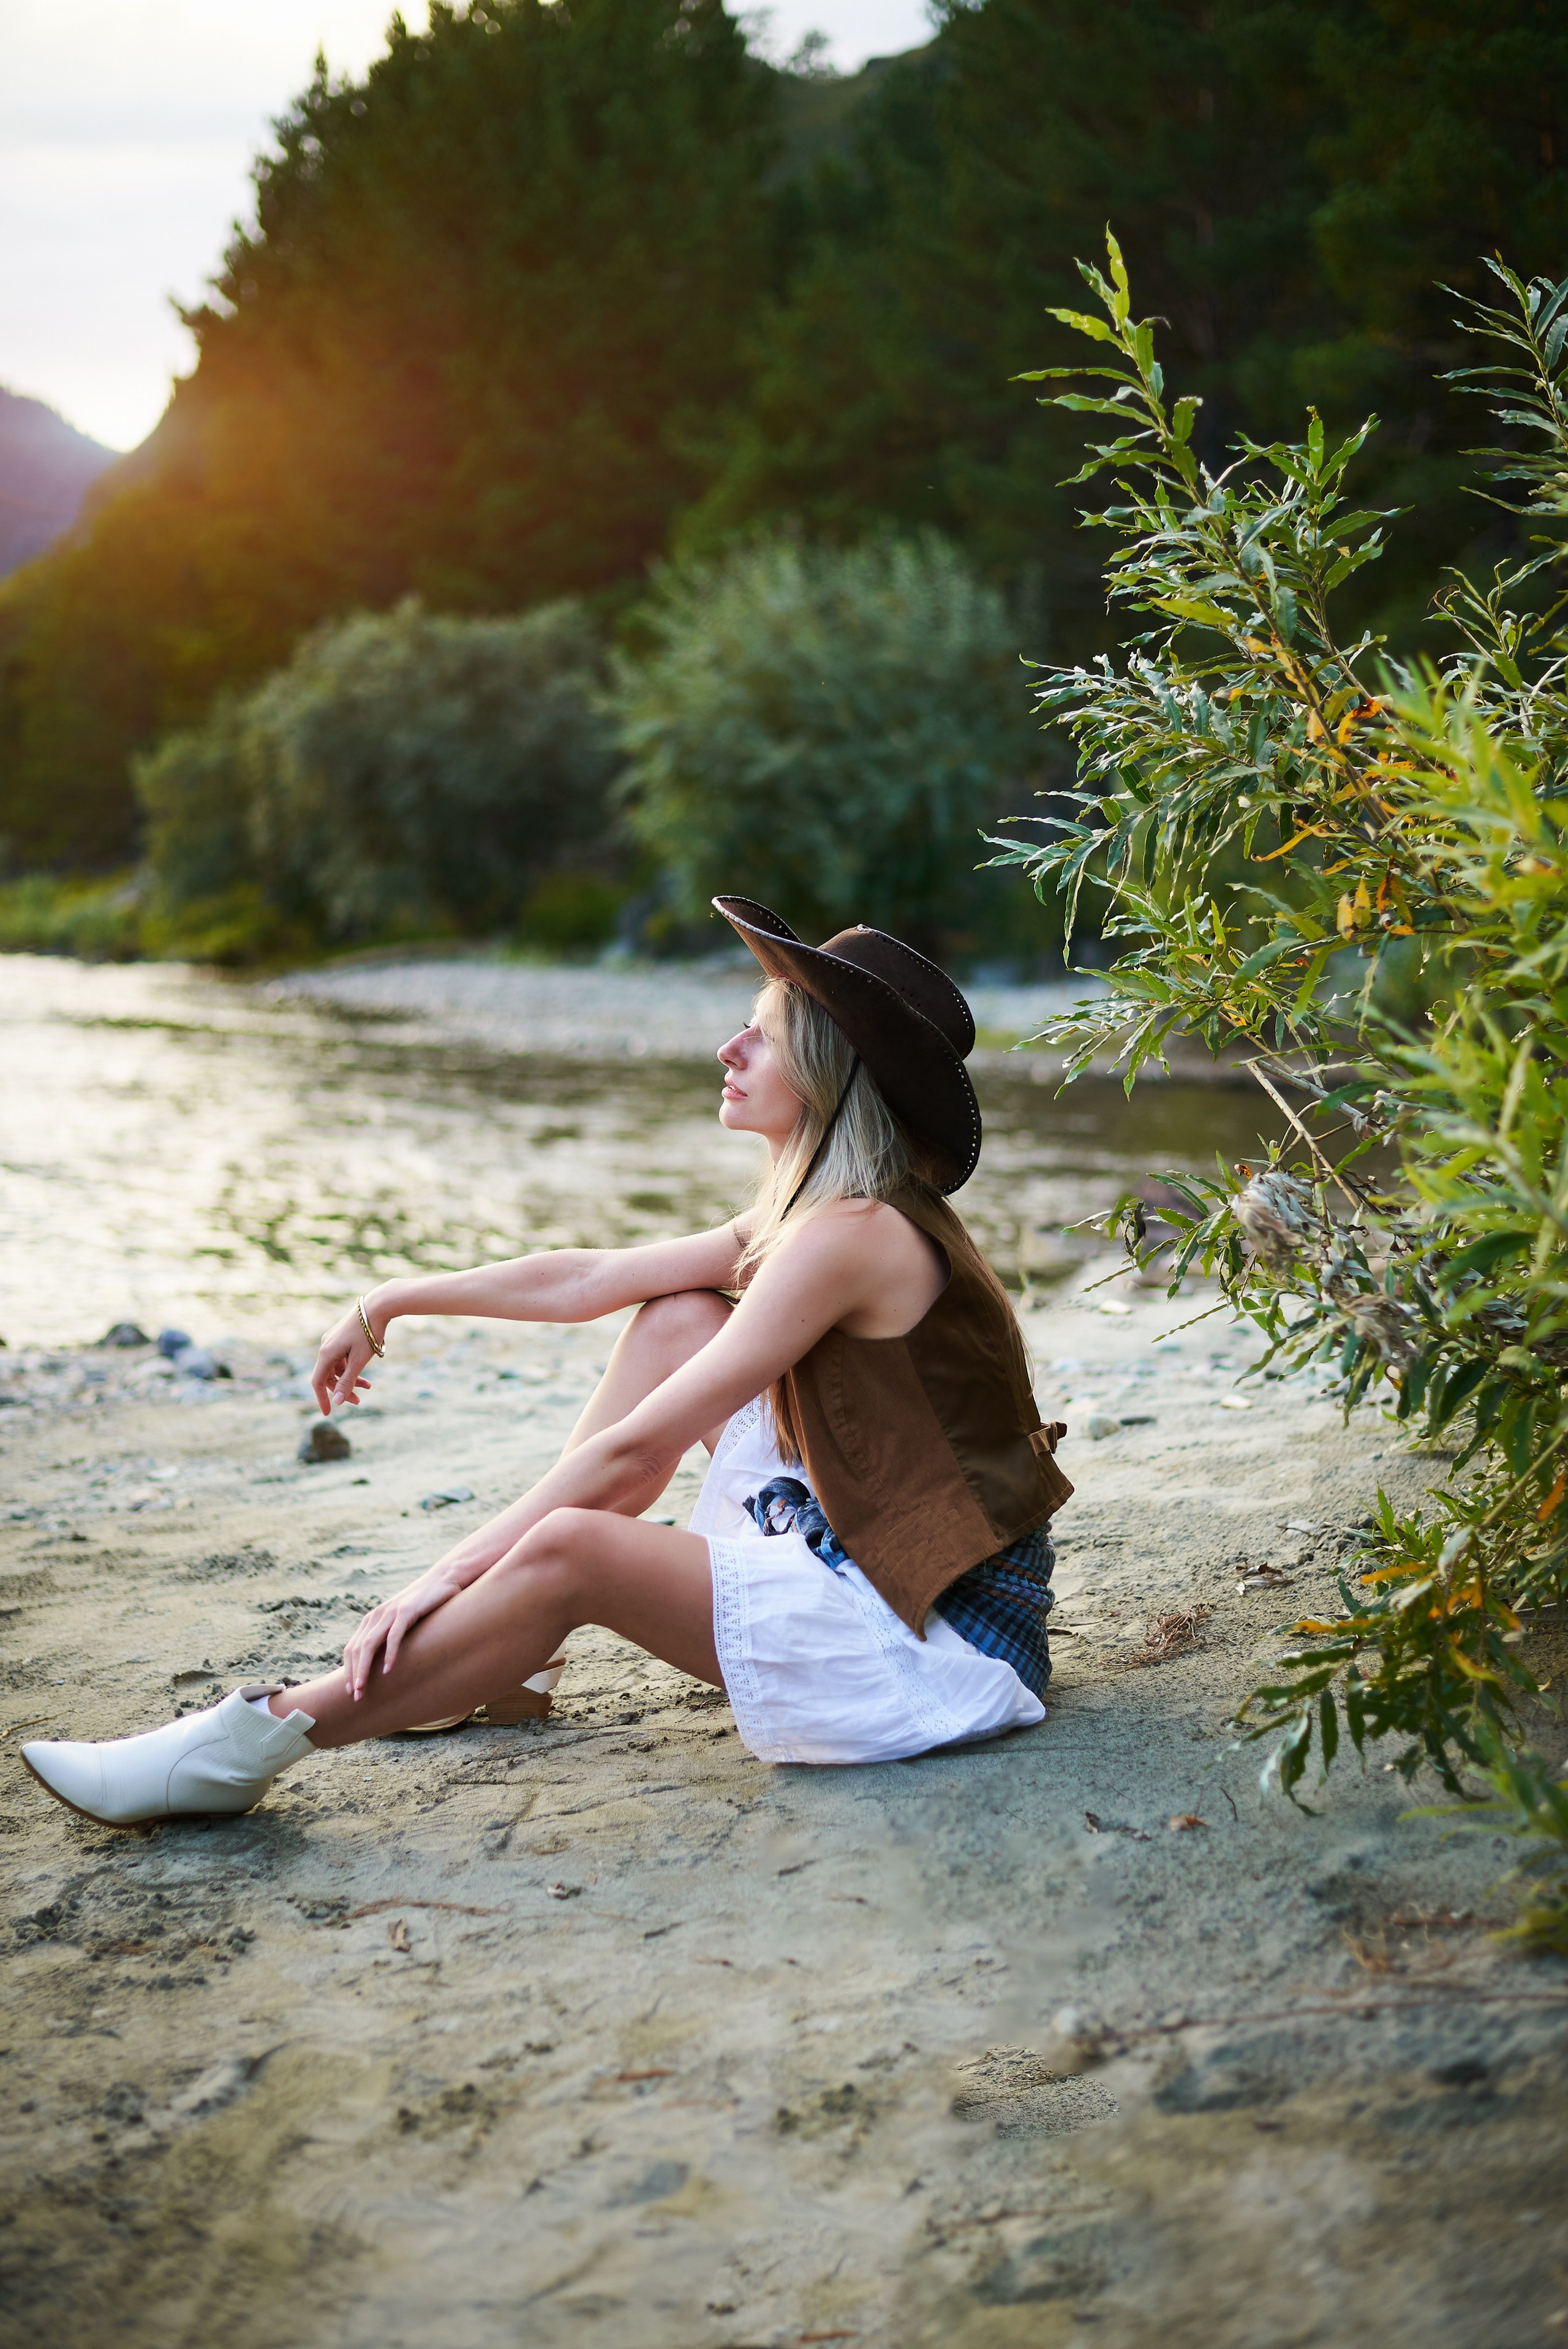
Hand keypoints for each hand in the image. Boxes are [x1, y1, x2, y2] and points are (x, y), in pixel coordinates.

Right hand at [312, 1302, 379, 1414]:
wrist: (378, 1306)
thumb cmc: (369, 1333)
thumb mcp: (359, 1361)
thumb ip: (348, 1381)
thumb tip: (338, 1401)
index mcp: (326, 1353)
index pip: (318, 1382)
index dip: (322, 1398)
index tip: (328, 1413)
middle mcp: (326, 1346)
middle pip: (329, 1376)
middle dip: (343, 1389)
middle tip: (359, 1401)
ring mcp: (333, 1341)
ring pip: (338, 1367)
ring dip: (350, 1378)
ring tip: (368, 1386)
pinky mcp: (341, 1337)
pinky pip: (343, 1358)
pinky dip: (352, 1367)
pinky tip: (365, 1371)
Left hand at [342, 1568, 463, 1698]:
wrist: (444, 1578)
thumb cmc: (425, 1604)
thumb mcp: (402, 1621)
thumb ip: (390, 1636)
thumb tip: (384, 1663)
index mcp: (372, 1619)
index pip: (352, 1648)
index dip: (349, 1670)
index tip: (351, 1690)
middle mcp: (377, 1615)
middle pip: (357, 1649)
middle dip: (354, 1674)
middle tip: (357, 1696)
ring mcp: (390, 1612)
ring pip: (369, 1644)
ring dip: (365, 1668)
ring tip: (364, 1688)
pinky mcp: (406, 1610)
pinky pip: (393, 1636)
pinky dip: (389, 1654)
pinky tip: (388, 1670)